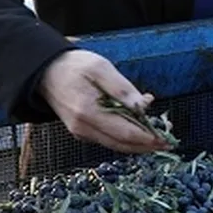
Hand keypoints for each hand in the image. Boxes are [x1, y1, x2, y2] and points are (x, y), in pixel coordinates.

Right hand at [37, 50, 172, 153]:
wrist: (46, 72)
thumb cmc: (75, 66)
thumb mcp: (101, 68)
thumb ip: (123, 89)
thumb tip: (143, 107)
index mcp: (88, 112)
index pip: (124, 132)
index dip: (146, 138)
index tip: (165, 139)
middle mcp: (83, 128)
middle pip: (121, 144)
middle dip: (145, 145)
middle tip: (166, 142)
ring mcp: (81, 132)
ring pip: (115, 145)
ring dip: (137, 143)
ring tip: (157, 137)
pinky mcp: (82, 132)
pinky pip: (108, 139)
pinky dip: (125, 137)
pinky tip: (138, 127)